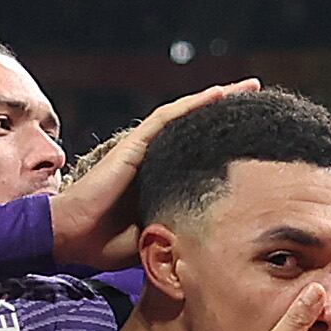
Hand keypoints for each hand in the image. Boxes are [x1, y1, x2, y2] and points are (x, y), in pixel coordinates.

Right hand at [46, 80, 258, 268]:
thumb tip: (216, 241)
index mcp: (160, 180)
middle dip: (229, 114)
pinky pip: (168, 118)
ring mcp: (143, 150)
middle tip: (260, 100)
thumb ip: (180, 230)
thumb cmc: (104, 243)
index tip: (257, 139)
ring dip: (218, 98)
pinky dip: (193, 104)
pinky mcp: (134, 146)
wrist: (71, 236)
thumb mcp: (157, 237)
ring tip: (249, 87)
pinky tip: (219, 93)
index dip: (226, 143)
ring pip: (186, 116)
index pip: (199, 155)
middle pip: (197, 129)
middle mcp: (154, 159)